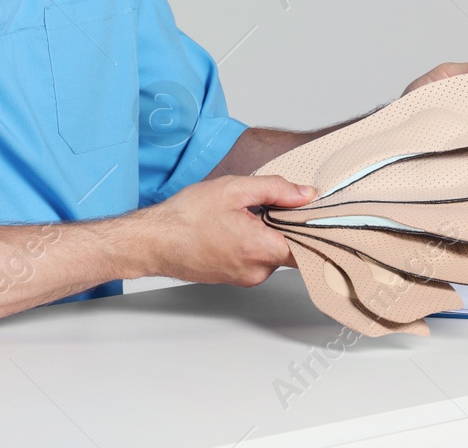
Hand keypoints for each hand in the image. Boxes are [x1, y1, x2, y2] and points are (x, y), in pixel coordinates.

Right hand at [140, 174, 314, 286]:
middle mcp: (259, 270)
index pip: (310, 244)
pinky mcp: (234, 278)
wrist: (154, 241)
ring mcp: (246, 277)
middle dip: (284, 226)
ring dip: (265, 235)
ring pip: (272, 254)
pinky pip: (255, 260)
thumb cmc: (186, 217)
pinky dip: (250, 244)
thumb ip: (275, 189)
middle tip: (266, 206)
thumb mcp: (233, 189)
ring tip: (240, 217)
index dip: (313, 226)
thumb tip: (305, 194)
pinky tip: (230, 229)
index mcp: (264, 248)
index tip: (311, 211)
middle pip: (291, 248)